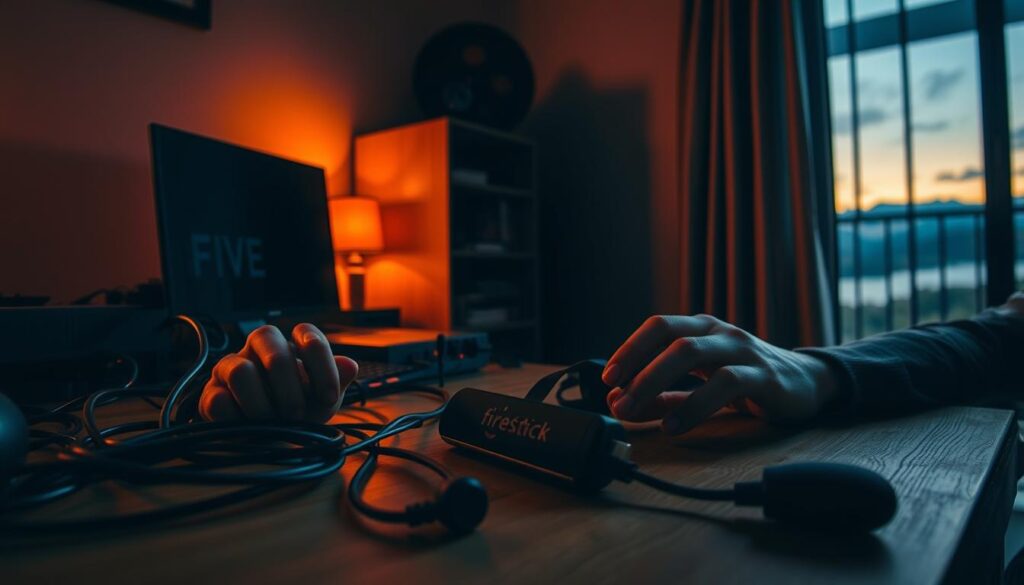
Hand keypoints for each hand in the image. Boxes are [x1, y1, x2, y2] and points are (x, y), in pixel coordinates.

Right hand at [198, 324, 357, 422]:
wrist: (267, 441)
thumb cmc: (298, 412)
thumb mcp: (322, 400)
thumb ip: (336, 381)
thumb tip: (350, 365)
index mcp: (291, 344)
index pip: (306, 332)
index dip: (320, 363)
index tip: (328, 396)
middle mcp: (259, 348)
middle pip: (266, 339)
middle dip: (287, 384)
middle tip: (296, 415)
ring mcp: (231, 367)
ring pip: (240, 370)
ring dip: (261, 404)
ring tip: (270, 424)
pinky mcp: (211, 393)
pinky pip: (217, 399)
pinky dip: (236, 419)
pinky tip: (246, 428)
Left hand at [603, 314, 837, 435]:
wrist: (809, 383)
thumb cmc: (747, 380)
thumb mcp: (700, 385)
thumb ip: (664, 395)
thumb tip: (622, 404)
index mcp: (701, 329)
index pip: (657, 326)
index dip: (630, 349)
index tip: (607, 379)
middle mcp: (718, 332)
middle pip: (669, 335)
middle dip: (636, 365)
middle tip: (615, 398)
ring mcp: (742, 349)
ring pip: (691, 353)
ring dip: (655, 382)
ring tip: (633, 411)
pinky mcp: (763, 375)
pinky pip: (724, 383)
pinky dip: (693, 405)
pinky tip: (674, 426)